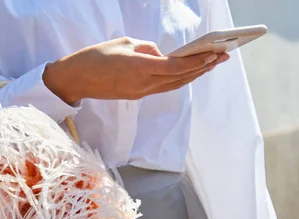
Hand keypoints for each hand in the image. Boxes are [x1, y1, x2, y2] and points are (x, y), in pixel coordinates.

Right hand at [43, 36, 228, 103]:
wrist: (75, 79)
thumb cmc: (94, 57)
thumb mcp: (122, 43)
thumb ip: (146, 48)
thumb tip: (161, 55)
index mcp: (138, 68)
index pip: (174, 66)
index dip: (196, 62)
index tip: (214, 53)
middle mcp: (142, 84)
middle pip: (179, 78)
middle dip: (203, 67)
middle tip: (223, 56)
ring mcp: (140, 92)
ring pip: (173, 85)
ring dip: (194, 75)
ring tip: (212, 64)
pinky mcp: (136, 95)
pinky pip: (163, 87)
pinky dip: (179, 79)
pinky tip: (189, 72)